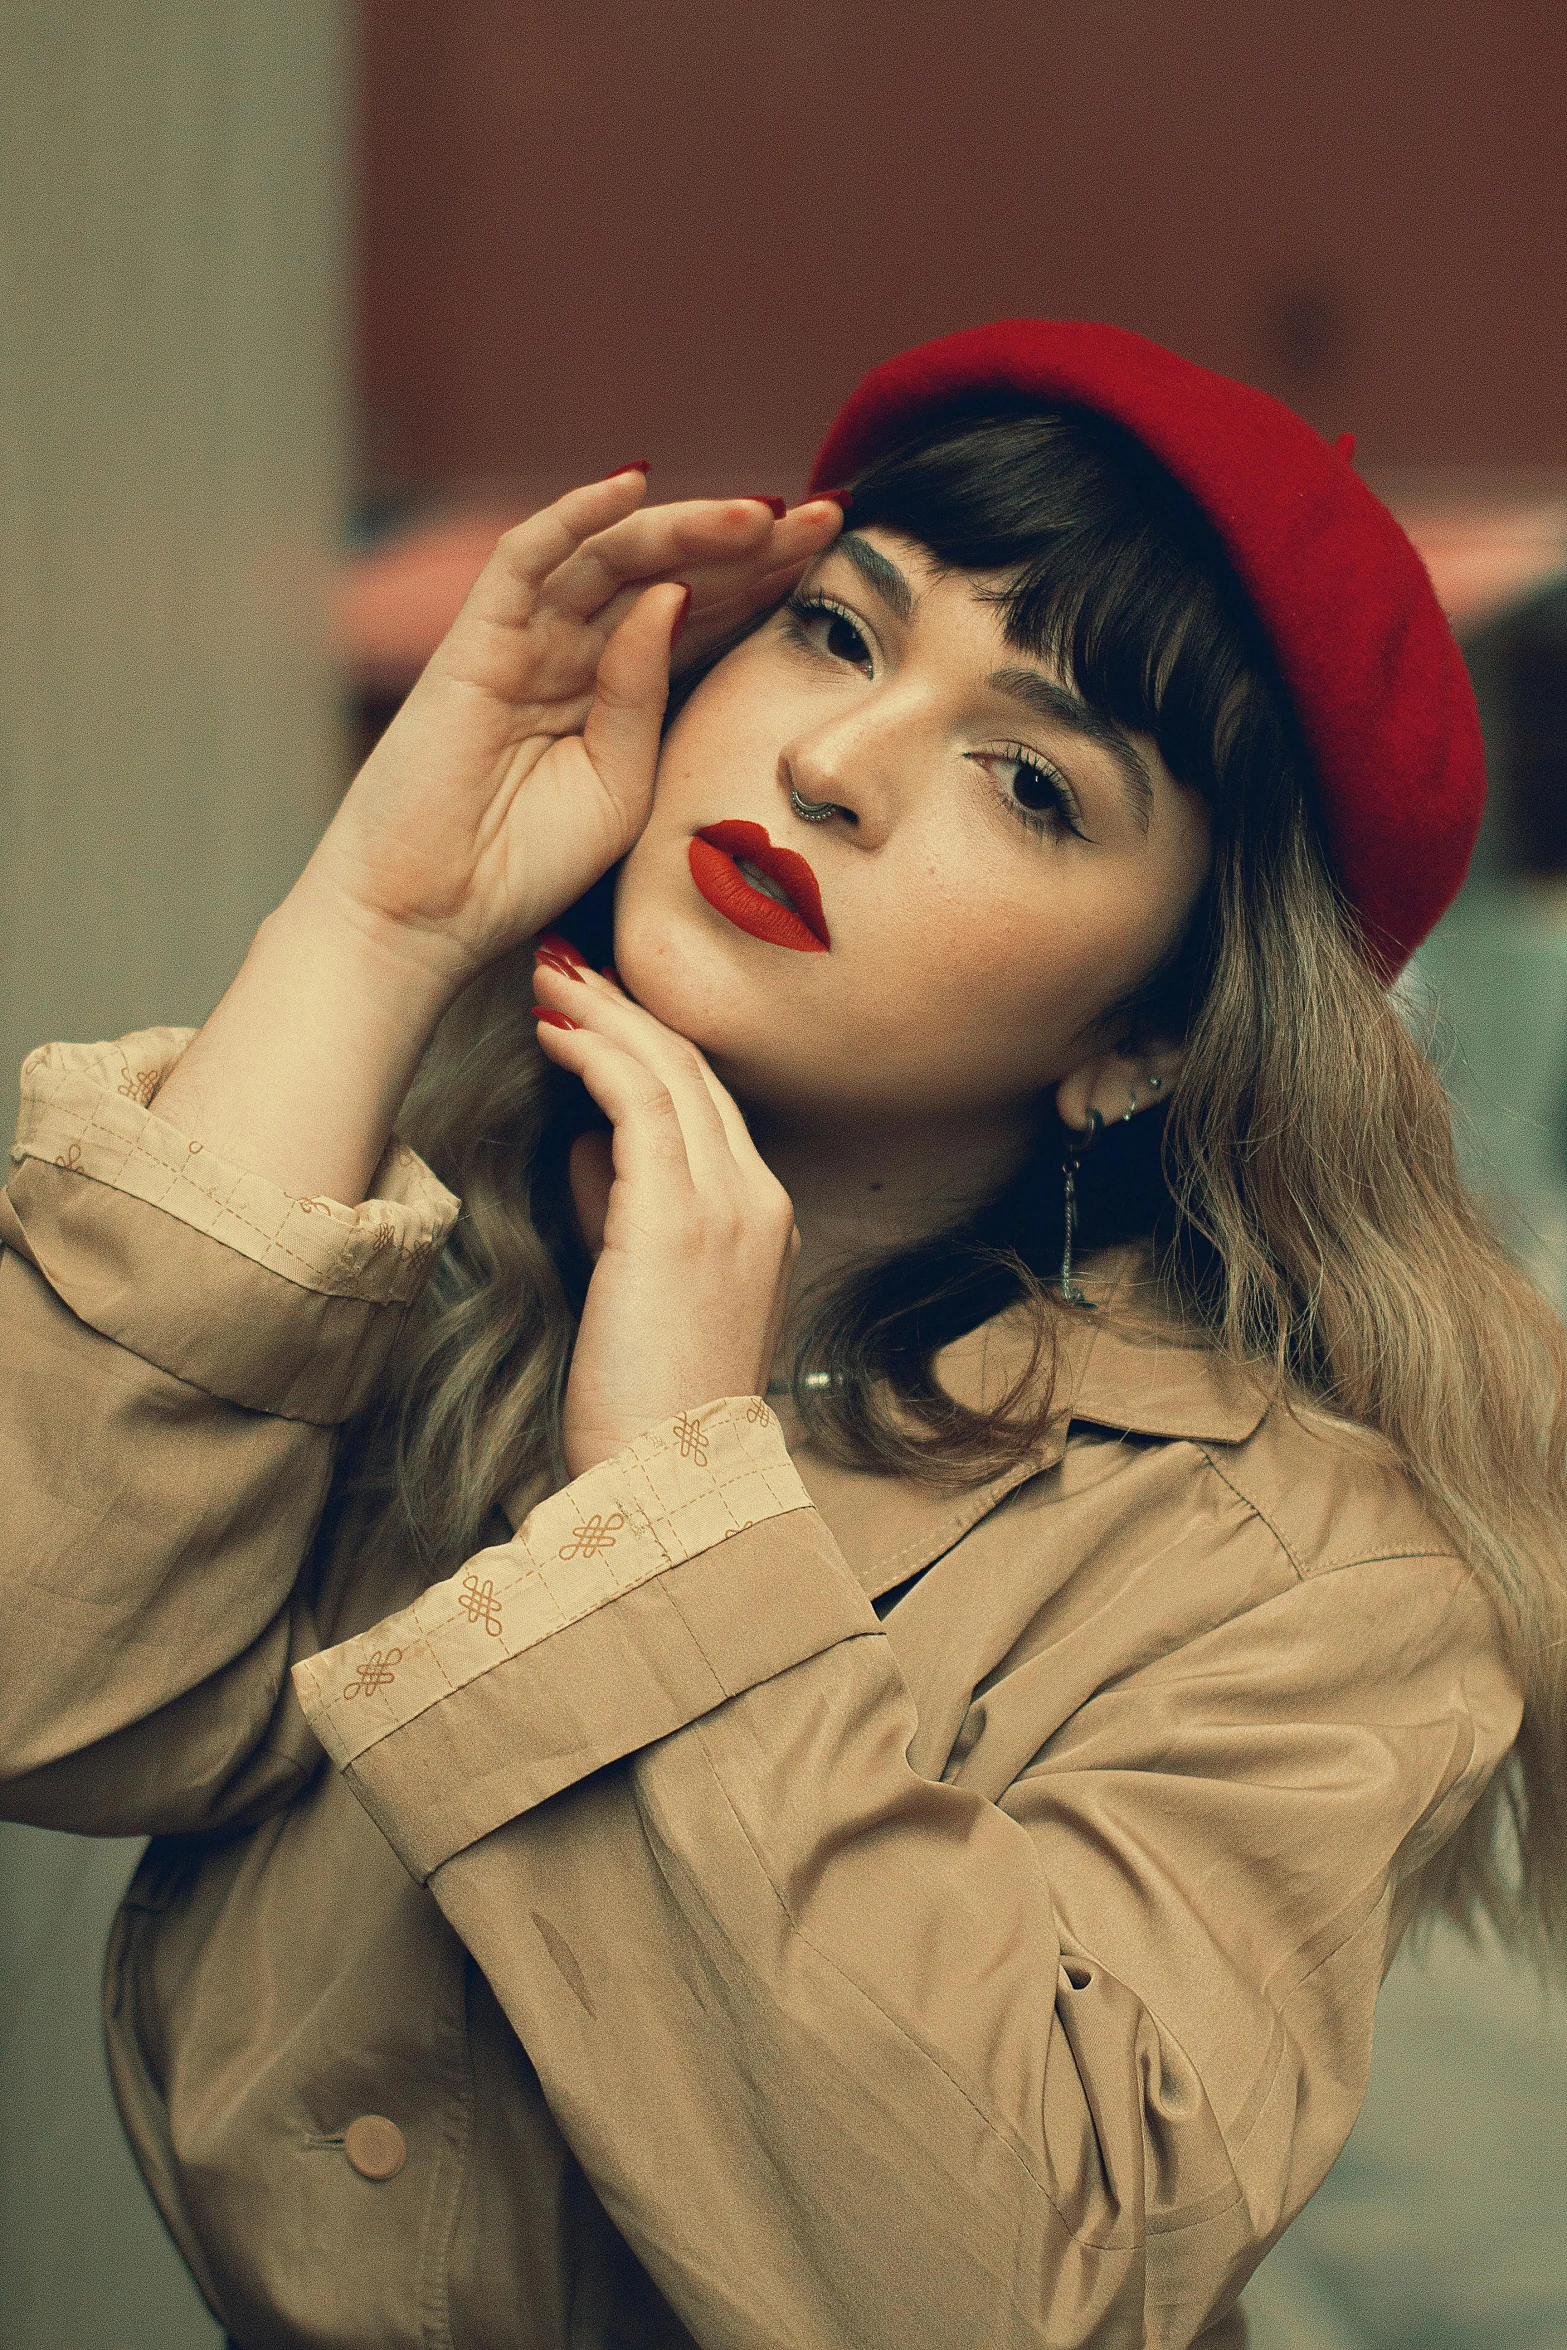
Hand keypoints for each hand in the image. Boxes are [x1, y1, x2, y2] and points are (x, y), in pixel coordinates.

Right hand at [300, 474, 841, 989]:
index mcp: (617, 691)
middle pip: (671, 574)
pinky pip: (525, 558)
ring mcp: (524, 639)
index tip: (840, 556)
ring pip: (613, 556)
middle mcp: (574, 651)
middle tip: (825, 517)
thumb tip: (674, 601)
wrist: (430, 913)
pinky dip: (574, 515)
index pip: (702, 614)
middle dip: (749, 545)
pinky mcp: (474, 638)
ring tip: (761, 513)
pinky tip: (633, 485)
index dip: (767, 581)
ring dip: (686, 527)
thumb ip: (649, 699)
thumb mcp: (623, 787)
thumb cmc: (522, 865)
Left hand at [529, 951, 798, 1477]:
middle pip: (694, 1069)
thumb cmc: (641, 1402)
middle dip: (623, 1007)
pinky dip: (593, 1051)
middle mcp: (759, 1198)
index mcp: (764, 1218)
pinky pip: (637, 1101)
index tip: (591, 1005)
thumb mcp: (640, 1287)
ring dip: (601, 1012)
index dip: (646, 1044)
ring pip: (668, 1071)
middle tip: (563, 961)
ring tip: (546, 974)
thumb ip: (625, 1210)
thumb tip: (587, 1144)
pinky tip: (551, 1028)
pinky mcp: (678, 1218)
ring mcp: (728, 1204)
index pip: (708, 1102)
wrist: (665, 1478)